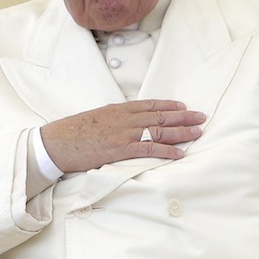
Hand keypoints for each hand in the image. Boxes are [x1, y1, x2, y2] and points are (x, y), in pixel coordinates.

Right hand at [40, 99, 205, 172]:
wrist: (58, 142)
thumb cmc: (74, 132)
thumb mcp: (96, 118)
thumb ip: (114, 119)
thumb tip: (128, 122)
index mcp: (118, 109)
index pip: (150, 105)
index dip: (169, 106)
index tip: (184, 107)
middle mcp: (125, 119)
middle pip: (160, 116)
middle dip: (183, 117)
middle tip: (201, 117)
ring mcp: (124, 134)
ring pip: (159, 131)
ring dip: (181, 132)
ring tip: (197, 133)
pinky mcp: (121, 150)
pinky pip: (149, 149)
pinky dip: (167, 151)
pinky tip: (180, 153)